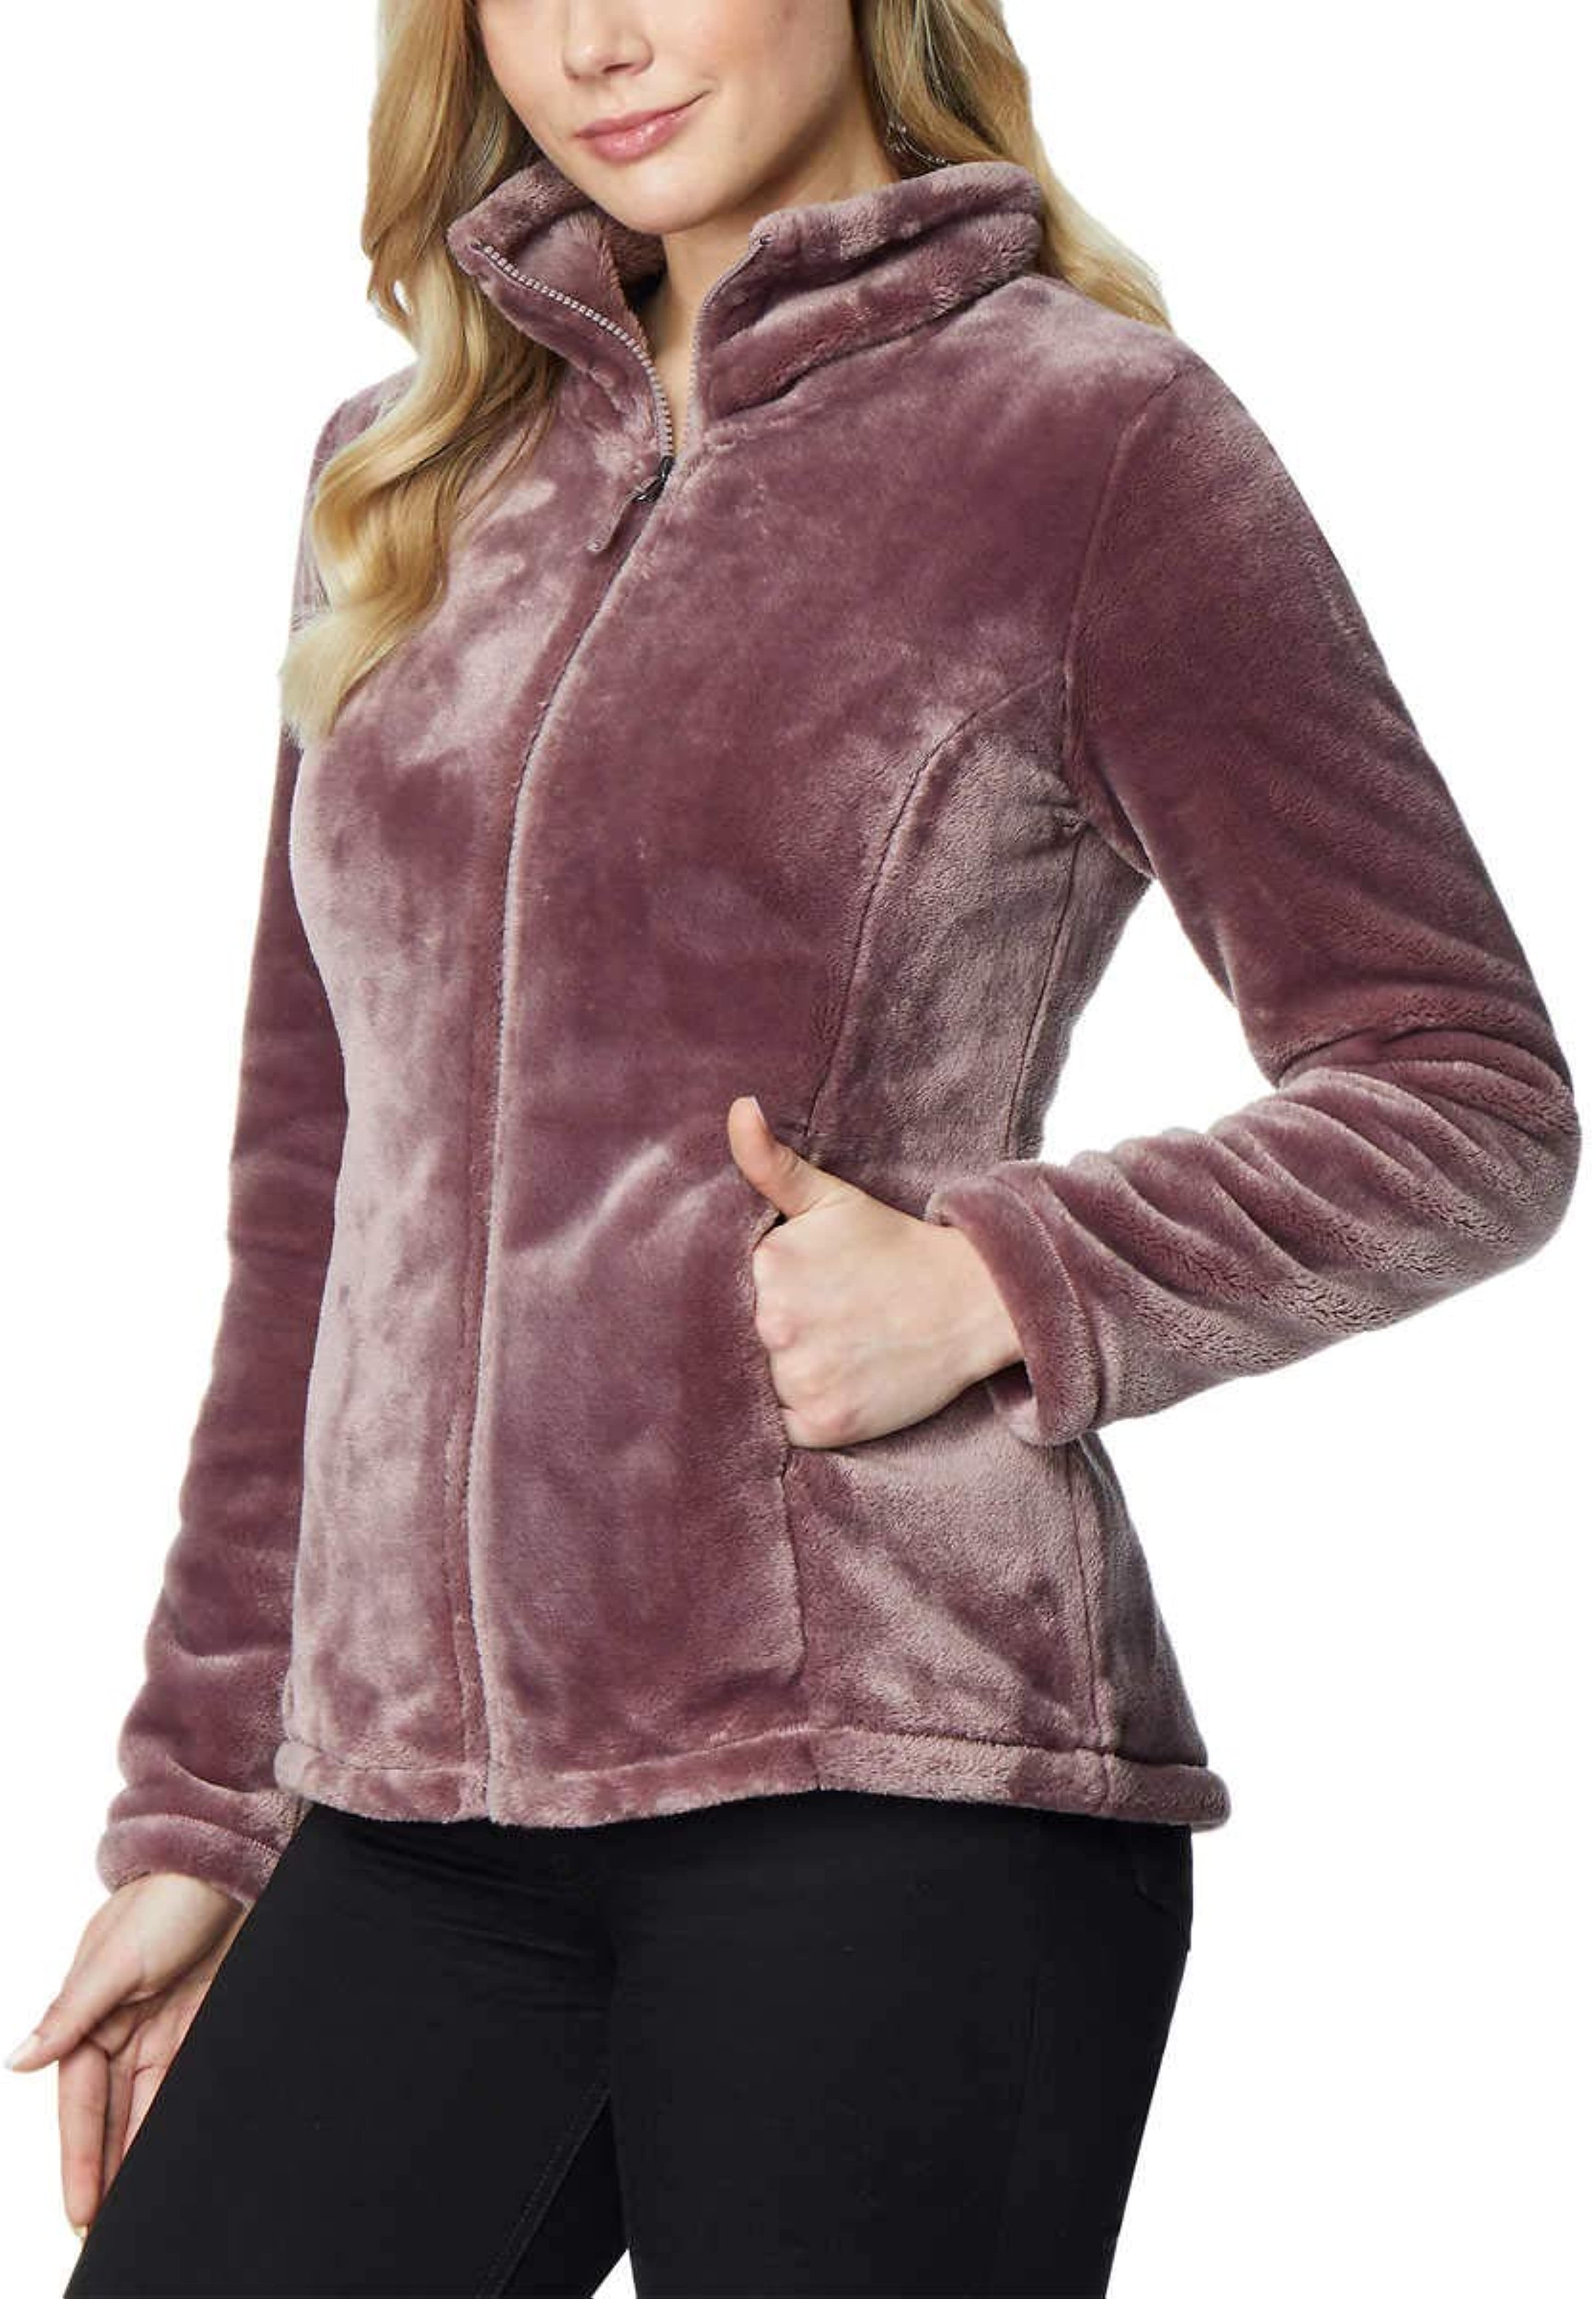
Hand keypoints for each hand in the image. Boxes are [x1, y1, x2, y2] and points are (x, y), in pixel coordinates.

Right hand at [6, 1871, 247, 2241]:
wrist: (227, 1861)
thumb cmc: (164, 1897)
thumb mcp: (114, 1957)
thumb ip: (70, 2013)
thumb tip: (20, 2062)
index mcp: (88, 2014)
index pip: (78, 2102)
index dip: (78, 2156)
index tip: (80, 2209)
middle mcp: (121, 2026)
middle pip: (108, 2113)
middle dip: (103, 2167)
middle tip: (103, 2228)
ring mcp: (161, 2025)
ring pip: (144, 2105)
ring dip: (139, 2151)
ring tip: (139, 2206)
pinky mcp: (200, 2019)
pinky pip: (183, 2081)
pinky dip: (175, 2116)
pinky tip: (175, 2152)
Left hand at [727, 1095, 1021, 1447]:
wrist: (969, 1302)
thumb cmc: (891, 1249)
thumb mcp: (830, 1198)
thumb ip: (771, 1162)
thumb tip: (737, 1109)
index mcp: (769, 1263)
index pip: (715, 1292)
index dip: (740, 1295)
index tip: (778, 1294)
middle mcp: (777, 1321)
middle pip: (732, 1339)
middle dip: (759, 1334)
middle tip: (808, 1325)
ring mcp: (801, 1376)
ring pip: (751, 1385)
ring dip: (772, 1375)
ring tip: (820, 1352)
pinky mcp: (823, 1423)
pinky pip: (776, 1427)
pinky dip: (792, 1412)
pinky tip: (827, 1383)